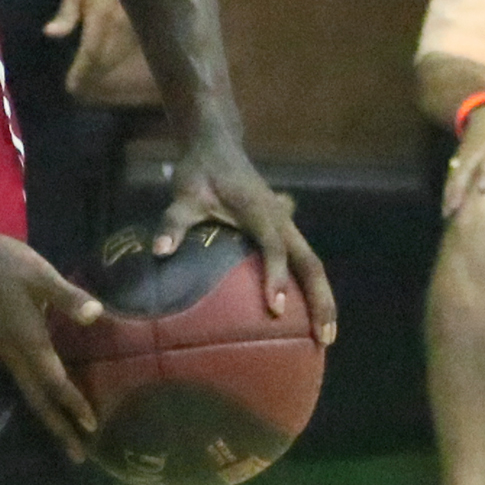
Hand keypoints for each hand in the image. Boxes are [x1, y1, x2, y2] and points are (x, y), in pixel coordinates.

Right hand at [0, 226, 105, 457]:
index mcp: (28, 341)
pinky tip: (44, 397)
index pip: (55, 381)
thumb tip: (96, 316)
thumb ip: (67, 297)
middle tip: (77, 455)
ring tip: (65, 435)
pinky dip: (37, 396)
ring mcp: (3, 350)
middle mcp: (15, 354)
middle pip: (38, 399)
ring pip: (28, 392)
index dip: (73, 404)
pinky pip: (20, 379)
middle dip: (58, 428)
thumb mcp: (39, 275)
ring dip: (47, 416)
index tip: (91, 427)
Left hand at [45, 0, 159, 107]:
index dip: (80, 78)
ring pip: (133, 65)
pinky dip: (139, 66)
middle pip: (110, 68)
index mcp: (104, 22)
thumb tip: (51, 33)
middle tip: (88, 89)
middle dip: (98, 83)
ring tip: (108, 83)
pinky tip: (130, 67)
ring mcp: (149, 31)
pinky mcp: (162, 28)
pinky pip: (150, 56)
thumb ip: (67, 12)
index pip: (90, 61)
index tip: (73, 86)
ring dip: (117, 76)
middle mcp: (128, 32)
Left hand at [156, 132, 339, 345]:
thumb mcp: (183, 194)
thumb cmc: (201, 172)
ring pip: (312, 263)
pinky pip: (303, 262)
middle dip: (320, 300)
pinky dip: (310, 288)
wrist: (217, 146)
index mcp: (260, 212)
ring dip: (322, 298)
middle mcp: (282, 221)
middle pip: (310, 262)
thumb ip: (174, 222)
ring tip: (325, 337)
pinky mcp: (283, 231)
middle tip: (323, 338)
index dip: (276, 277)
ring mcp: (286, 226)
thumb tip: (159, 251)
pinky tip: (307, 316)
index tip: (276, 309)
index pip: (274, 248)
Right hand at [442, 103, 484, 217]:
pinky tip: (447, 206)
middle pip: (465, 171)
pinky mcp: (459, 160)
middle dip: (458, 189)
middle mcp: (478, 153)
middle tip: (455, 208)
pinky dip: (448, 191)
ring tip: (447, 213)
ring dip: (450, 194)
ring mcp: (466, 157)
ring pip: (455, 176)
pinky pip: (451, 177)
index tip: (482, 189)